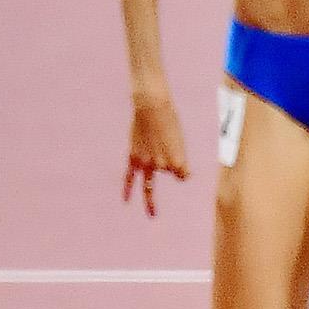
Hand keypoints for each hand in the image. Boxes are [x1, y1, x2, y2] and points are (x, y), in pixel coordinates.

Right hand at [124, 91, 187, 215]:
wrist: (152, 107)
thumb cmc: (170, 122)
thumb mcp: (181, 142)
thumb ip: (177, 158)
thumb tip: (172, 171)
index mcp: (178, 162)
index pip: (182, 176)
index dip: (183, 169)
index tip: (180, 156)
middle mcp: (163, 165)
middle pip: (168, 172)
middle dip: (167, 161)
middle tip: (164, 143)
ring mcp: (147, 162)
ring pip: (152, 177)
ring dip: (153, 165)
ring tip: (152, 199)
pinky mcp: (134, 157)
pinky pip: (130, 177)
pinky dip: (127, 189)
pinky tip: (126, 200)